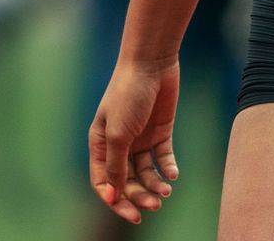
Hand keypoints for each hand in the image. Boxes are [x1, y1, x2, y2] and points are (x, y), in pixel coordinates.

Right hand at [89, 58, 180, 223]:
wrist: (152, 63)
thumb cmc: (128, 95)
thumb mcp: (118, 134)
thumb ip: (116, 165)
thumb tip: (113, 194)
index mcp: (101, 144)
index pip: (103, 181)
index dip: (114, 199)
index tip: (129, 211)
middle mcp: (119, 143)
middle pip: (126, 180)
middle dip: (138, 196)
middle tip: (153, 206)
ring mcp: (140, 138)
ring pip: (145, 173)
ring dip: (155, 185)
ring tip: (166, 191)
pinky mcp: (160, 132)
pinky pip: (162, 158)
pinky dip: (167, 169)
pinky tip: (172, 174)